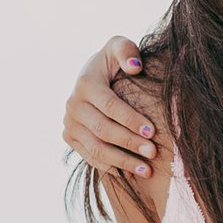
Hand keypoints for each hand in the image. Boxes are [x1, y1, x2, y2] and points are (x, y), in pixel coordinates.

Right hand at [65, 37, 157, 181]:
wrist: (93, 76)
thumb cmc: (114, 62)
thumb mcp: (119, 47)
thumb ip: (127, 51)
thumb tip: (135, 67)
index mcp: (85, 83)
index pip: (110, 106)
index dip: (131, 120)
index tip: (152, 132)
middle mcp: (73, 105)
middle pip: (103, 130)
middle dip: (129, 143)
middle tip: (153, 153)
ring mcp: (70, 124)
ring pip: (96, 148)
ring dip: (122, 162)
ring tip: (146, 171)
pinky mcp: (70, 138)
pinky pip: (90, 157)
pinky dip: (111, 168)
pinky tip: (131, 175)